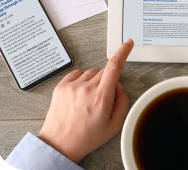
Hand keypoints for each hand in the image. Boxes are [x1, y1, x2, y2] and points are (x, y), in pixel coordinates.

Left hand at [37, 39, 133, 162]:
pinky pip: (77, 74)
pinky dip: (80, 82)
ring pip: (91, 73)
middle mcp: (86, 89)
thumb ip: (122, 103)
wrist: (59, 144)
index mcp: (101, 99)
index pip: (114, 66)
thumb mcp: (113, 126)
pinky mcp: (61, 86)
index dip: (123, 51)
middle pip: (104, 72)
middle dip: (106, 82)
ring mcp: (72, 86)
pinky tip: (79, 96)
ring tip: (87, 100)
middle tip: (101, 100)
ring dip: (93, 82)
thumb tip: (118, 86)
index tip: (128, 44)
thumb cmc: (85, 138)